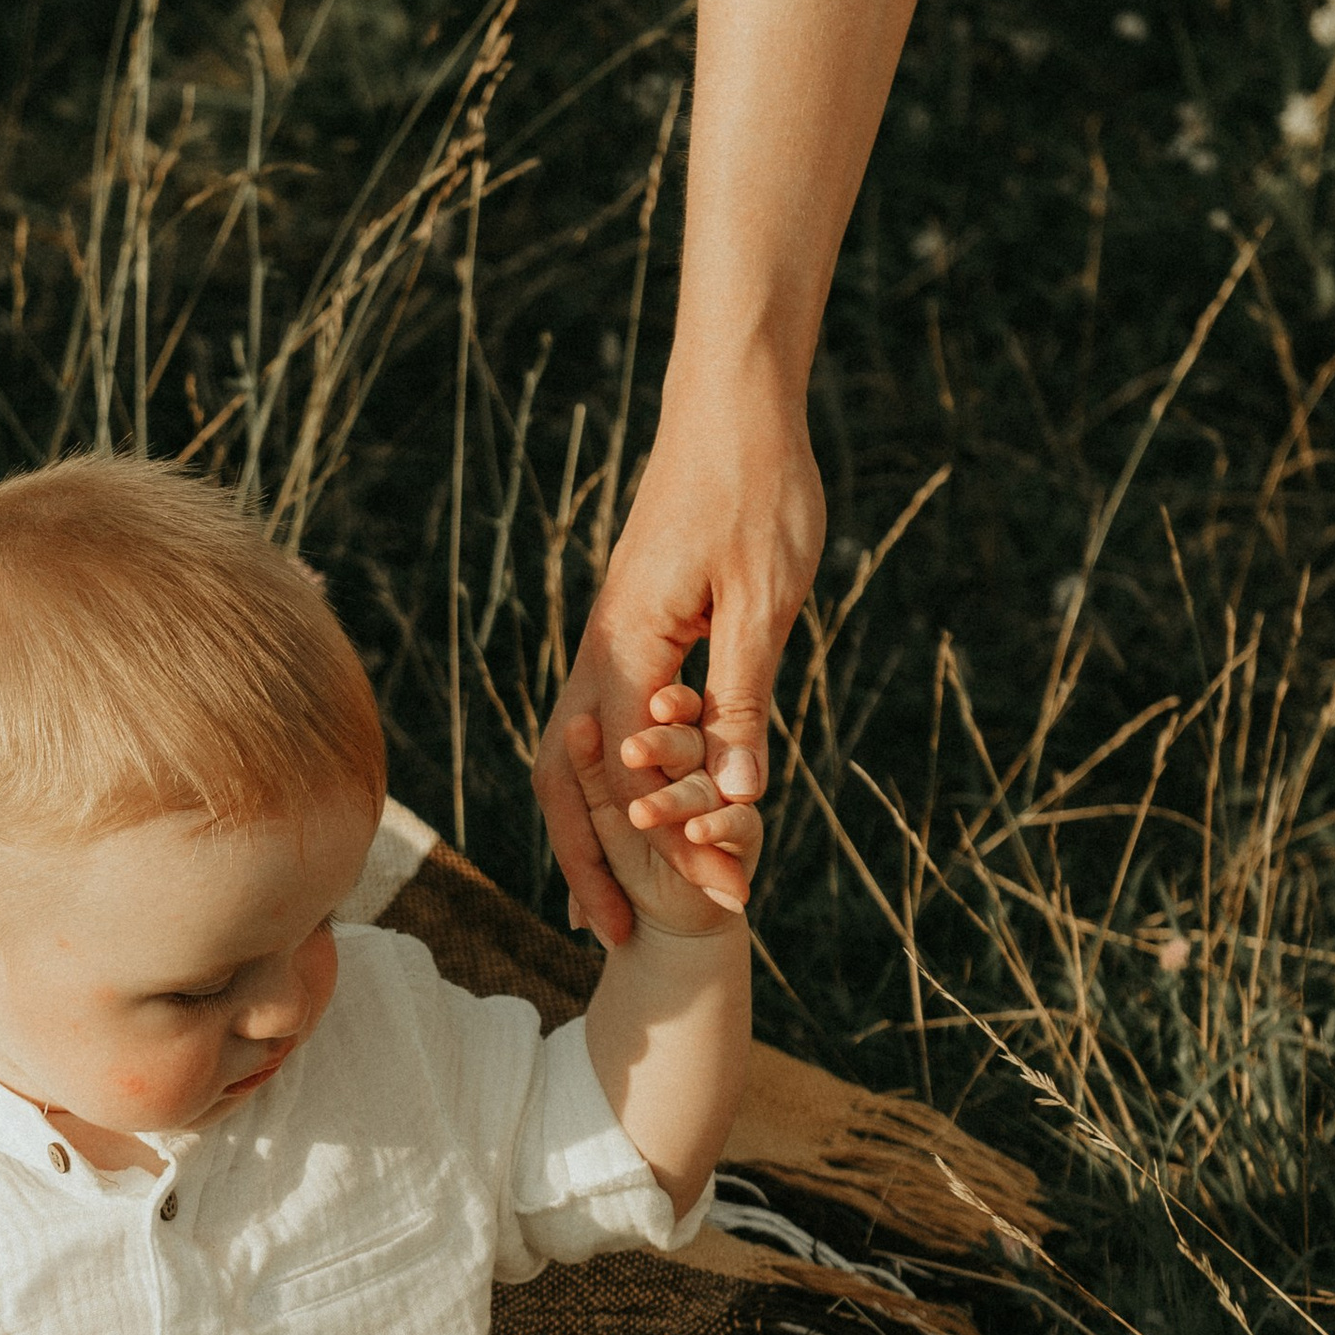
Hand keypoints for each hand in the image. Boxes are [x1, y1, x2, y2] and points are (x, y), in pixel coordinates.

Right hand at [536, 391, 822, 940]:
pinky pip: (608, 720)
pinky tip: (646, 804)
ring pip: (579, 753)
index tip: (689, 910)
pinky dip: (615, 777)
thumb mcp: (764, 601)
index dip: (651, 852)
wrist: (732, 401)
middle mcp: (602, 649)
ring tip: (615, 892)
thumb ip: (742, 698)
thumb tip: (737, 795)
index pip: (624, 776)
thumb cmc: (756, 487)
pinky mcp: (633, 625)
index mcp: (628, 647)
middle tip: (614, 934)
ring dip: (594, 825)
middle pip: (570, 779)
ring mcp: (612, 638)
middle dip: (590, 860)